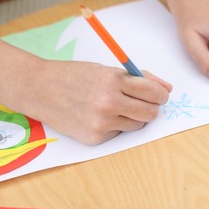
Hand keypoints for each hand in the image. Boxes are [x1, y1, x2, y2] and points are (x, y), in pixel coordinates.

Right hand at [24, 61, 171, 144]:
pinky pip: (119, 134)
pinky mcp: (95, 138)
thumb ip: (140, 78)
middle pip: (150, 114)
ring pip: (137, 126)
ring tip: (116, 107)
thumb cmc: (75, 75)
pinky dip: (116, 126)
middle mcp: (109, 103)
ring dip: (133, 117)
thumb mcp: (108, 70)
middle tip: (141, 103)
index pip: (154, 92)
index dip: (161, 95)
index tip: (160, 95)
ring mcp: (101, 123)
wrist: (40, 88)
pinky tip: (99, 116)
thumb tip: (168, 88)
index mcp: (114, 80)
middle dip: (151, 108)